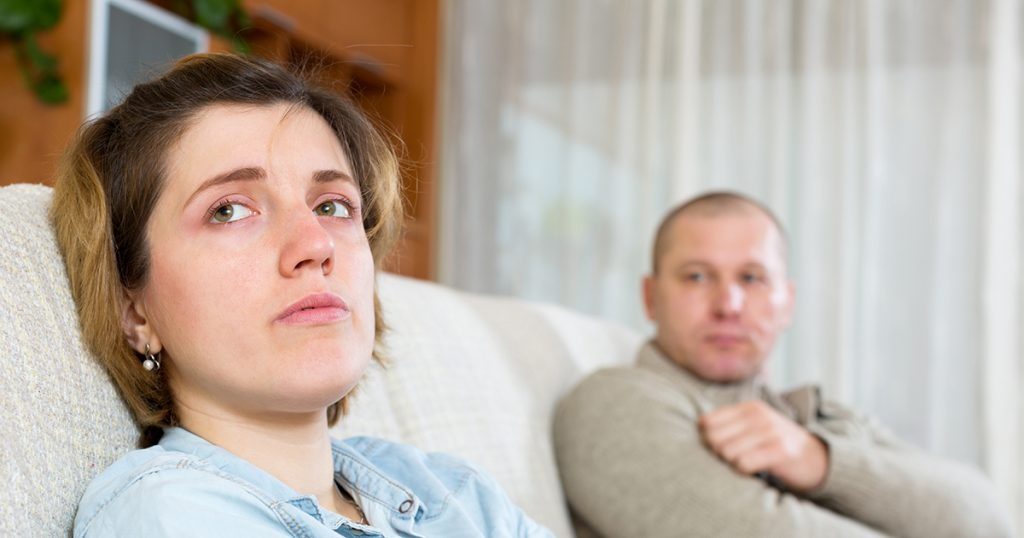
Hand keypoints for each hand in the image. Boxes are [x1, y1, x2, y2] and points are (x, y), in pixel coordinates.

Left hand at [698, 400, 828, 492]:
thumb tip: (699, 428)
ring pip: (727, 452)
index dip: (707, 439)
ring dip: (733, 464)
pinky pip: (743, 464)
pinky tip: (754, 471)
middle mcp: (759, 416)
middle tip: (733, 460)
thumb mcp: (754, 428)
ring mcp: (771, 431)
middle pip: (714, 439)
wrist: (815, 459)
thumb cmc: (775, 445)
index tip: (718, 448)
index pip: (708, 422)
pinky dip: (744, 471)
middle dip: (719, 454)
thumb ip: (729, 425)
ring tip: (746, 464)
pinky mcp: (780, 450)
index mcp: (749, 408)